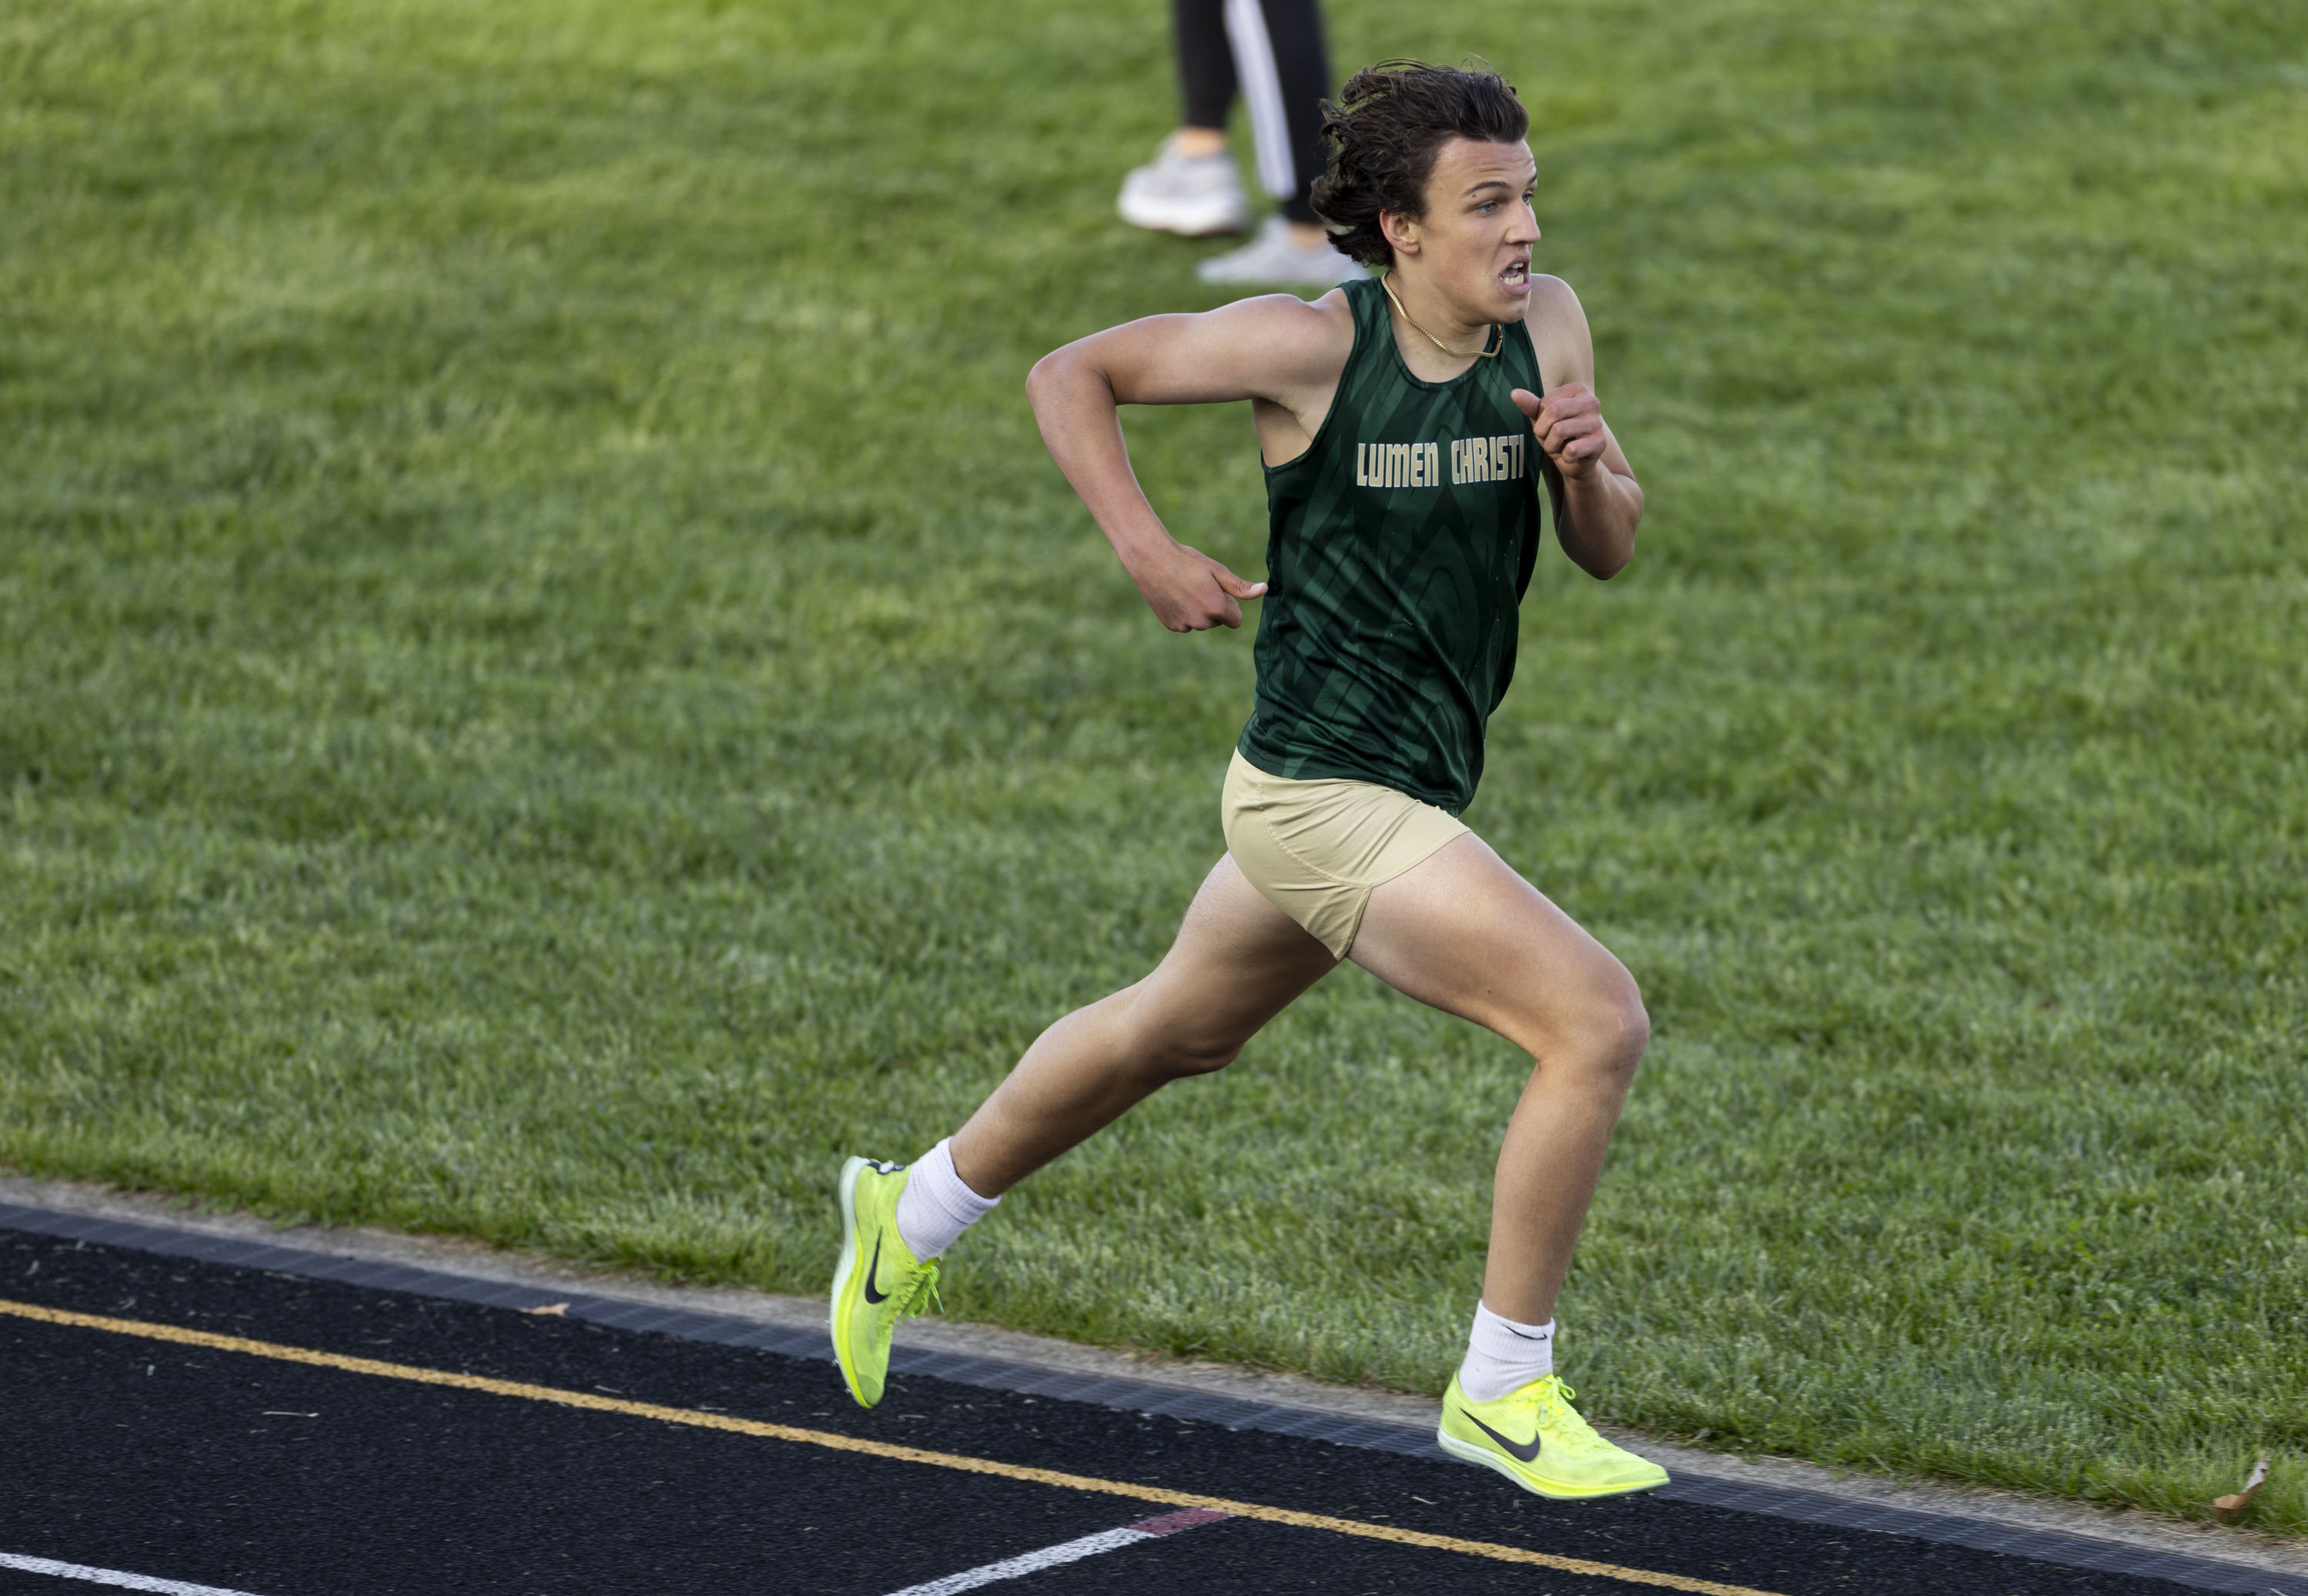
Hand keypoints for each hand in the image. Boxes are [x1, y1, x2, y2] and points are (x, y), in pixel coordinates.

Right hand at [1126, 540, 1267, 630]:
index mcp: (1216, 608)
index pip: (1236, 619)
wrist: (1151, 560)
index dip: (1229, 603)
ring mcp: (1184, 625)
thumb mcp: (1217, 571)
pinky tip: (1174, 595)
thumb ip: (1241, 587)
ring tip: (1184, 588)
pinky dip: (1183, 613)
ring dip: (1198, 610)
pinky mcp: (1171, 625)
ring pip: (1201, 622)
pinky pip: (1185, 623)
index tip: (1217, 589)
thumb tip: (1264, 590)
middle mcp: (1201, 622)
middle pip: (1218, 621)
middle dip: (1214, 607)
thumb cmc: (1187, 561)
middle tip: (1198, 585)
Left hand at [1512, 383, 1609, 479]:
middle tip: (1550, 438)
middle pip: (1553, 411)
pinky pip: (1571, 449)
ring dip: (1551, 445)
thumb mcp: (1541, 419)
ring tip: (1560, 447)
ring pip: (1559, 431)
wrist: (1574, 462)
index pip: (1547, 402)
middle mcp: (1592, 402)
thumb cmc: (1557, 435)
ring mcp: (1598, 422)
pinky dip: (1565, 457)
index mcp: (1578, 389)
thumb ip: (1530, 405)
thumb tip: (1514, 393)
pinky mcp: (1600, 442)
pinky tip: (1572, 455)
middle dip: (1543, 431)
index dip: (1541, 419)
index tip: (1550, 425)